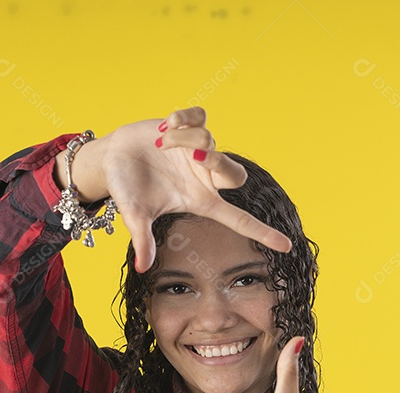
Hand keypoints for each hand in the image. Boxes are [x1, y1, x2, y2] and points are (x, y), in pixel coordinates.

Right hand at [68, 106, 291, 271]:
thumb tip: (142, 268)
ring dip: (186, 139)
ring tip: (161, 143)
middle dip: (219, 162)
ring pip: (212, 141)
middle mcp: (205, 176)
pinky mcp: (189, 126)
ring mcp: (198, 150)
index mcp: (201, 200)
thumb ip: (143, 239)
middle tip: (194, 155)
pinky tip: (167, 125)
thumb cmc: (127, 189)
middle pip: (237, 175)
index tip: (287, 246)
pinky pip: (200, 118)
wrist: (112, 158)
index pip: (238, 220)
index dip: (263, 233)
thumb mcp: (136, 214)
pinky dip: (185, 118)